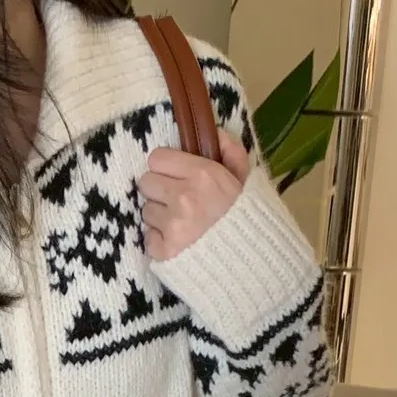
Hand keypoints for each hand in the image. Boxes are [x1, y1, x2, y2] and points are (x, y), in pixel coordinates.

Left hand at [139, 132, 250, 261]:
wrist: (250, 264)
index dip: (165, 166)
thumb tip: (213, 132)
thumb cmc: (246, 219)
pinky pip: (148, 238)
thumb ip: (232, 153)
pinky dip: (160, 241)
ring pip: (147, 211)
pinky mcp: (164, 251)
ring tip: (182, 224)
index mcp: (202, 175)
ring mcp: (172, 226)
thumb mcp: (246, 180)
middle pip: (146, 182)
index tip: (174, 175)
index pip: (156, 158)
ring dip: (160, 217)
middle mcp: (183, 197)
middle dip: (159, 190)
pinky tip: (178, 243)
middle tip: (176, 201)